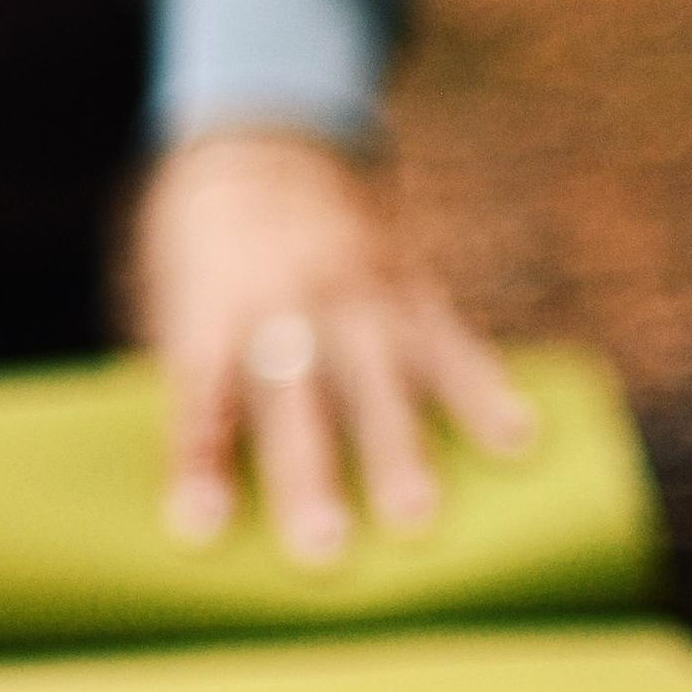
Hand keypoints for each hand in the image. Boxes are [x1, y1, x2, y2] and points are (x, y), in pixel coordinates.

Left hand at [137, 126, 535, 565]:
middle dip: (309, 470)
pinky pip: (452, 337)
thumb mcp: (173, 296)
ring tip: (418, 520)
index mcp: (213, 300)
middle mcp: (284, 293)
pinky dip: (484, 389)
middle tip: (322, 549)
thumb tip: (201, 496)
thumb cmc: (206, 248)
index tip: (198, 529)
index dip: (199, 457)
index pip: (203, 386)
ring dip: (400, 447)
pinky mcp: (411, 282)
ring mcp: (354, 286)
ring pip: (381, 371)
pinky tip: (518, 440)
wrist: (264, 141)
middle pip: (295, 390)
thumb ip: (194, 380)